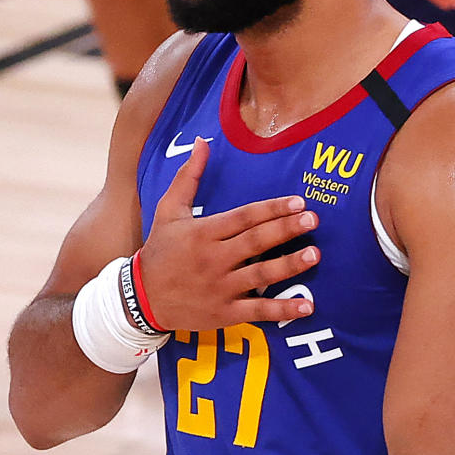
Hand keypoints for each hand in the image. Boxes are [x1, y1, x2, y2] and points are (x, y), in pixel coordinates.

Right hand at [138, 137, 320, 328]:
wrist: (140, 299)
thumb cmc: (159, 250)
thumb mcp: (168, 210)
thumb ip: (188, 176)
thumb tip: (202, 141)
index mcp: (203, 232)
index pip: (243, 217)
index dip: (271, 209)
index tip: (298, 201)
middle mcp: (213, 259)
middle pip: (255, 242)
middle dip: (286, 229)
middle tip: (312, 219)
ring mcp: (220, 288)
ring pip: (260, 275)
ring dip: (289, 265)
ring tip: (314, 254)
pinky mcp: (224, 313)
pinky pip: (257, 312)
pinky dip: (283, 310)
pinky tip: (307, 307)